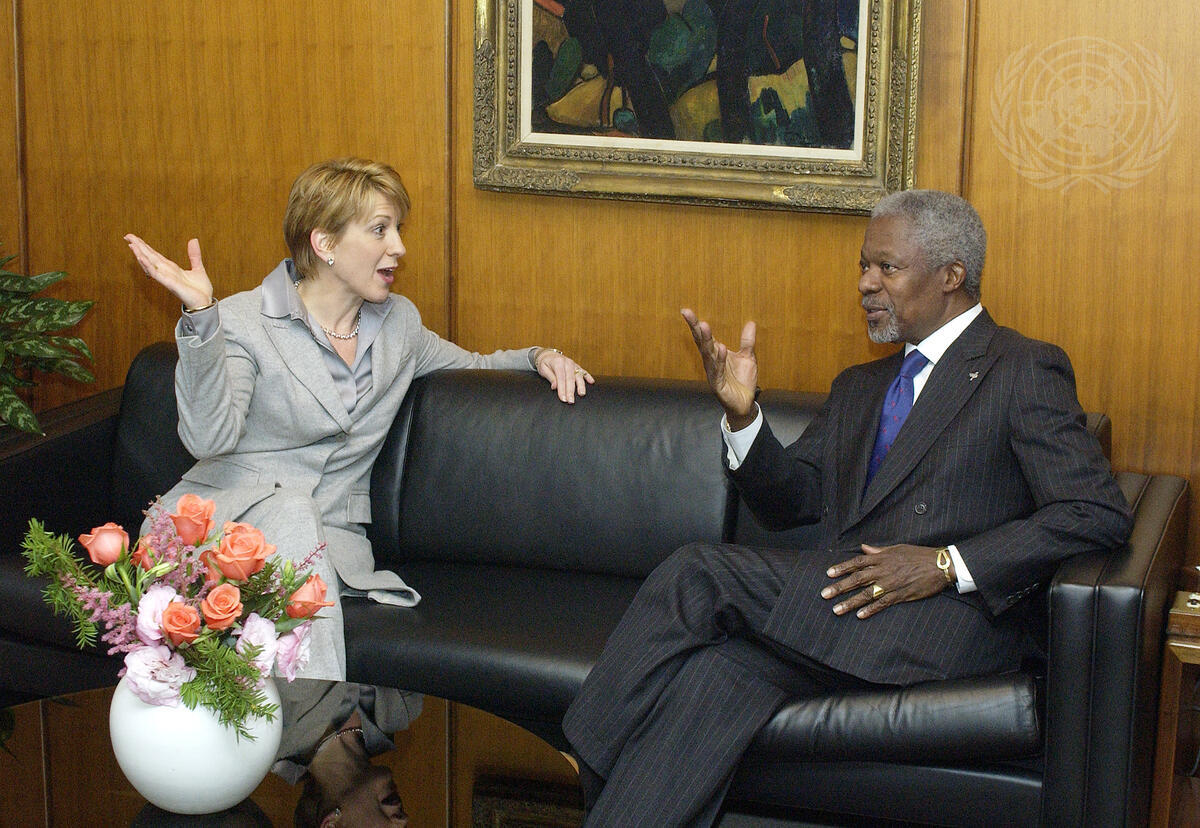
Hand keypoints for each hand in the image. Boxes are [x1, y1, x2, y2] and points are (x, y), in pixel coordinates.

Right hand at [125, 234, 214, 310]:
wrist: (205, 304)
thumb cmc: (200, 291)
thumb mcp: (198, 268)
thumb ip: (194, 255)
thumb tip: (193, 240)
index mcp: (172, 269)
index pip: (155, 255)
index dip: (145, 246)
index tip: (135, 238)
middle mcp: (166, 273)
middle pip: (150, 257)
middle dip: (139, 247)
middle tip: (127, 236)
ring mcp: (166, 278)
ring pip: (150, 264)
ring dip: (140, 254)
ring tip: (131, 244)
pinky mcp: (169, 284)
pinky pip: (156, 274)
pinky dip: (148, 266)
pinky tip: (141, 258)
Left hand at [535, 348, 593, 403]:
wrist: (548, 355)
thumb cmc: (544, 363)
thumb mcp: (543, 369)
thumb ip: (550, 377)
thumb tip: (555, 387)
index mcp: (558, 363)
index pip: (561, 379)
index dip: (562, 390)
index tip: (563, 399)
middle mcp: (567, 363)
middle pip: (570, 379)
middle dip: (571, 391)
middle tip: (571, 401)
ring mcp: (573, 364)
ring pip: (578, 376)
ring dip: (581, 386)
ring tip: (582, 394)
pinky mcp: (577, 366)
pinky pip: (583, 371)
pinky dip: (588, 376)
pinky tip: (591, 382)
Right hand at [680, 308, 757, 428]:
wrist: (745, 404)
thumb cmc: (742, 381)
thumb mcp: (748, 357)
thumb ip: (747, 341)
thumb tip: (751, 323)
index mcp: (716, 353)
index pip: (704, 336)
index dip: (695, 323)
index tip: (685, 310)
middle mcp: (711, 362)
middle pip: (701, 342)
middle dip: (695, 328)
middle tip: (688, 313)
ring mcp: (713, 373)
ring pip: (707, 354)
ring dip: (705, 340)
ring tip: (703, 326)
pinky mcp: (718, 384)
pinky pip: (718, 370)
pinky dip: (719, 359)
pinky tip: (720, 348)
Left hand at [820, 543, 952, 618]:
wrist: (940, 565)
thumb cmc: (919, 555)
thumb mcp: (897, 548)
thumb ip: (878, 551)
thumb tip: (864, 548)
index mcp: (882, 558)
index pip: (857, 563)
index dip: (842, 568)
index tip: (828, 574)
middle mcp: (884, 571)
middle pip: (857, 579)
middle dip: (840, 587)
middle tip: (824, 594)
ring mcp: (892, 584)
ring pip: (867, 594)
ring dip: (850, 602)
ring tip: (837, 609)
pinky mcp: (901, 595)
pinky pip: (883, 603)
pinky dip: (871, 609)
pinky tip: (860, 615)